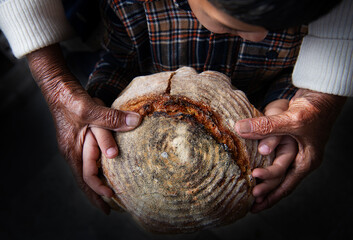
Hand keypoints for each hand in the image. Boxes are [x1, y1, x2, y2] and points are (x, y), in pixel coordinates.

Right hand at [27, 44, 140, 213]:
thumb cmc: (70, 99)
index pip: (87, 176)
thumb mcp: (91, 108)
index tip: (111, 198)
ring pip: (85, 169)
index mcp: (73, 149)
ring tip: (104, 195)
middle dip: (95, 194)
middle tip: (107, 208)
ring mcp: (75, 145)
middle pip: (84, 179)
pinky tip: (101, 170)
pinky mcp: (79, 138)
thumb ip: (112, 118)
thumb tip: (136, 122)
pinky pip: (87, 159)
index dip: (98, 189)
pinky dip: (94, 169)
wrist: (58, 87)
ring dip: (95, 183)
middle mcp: (72, 151)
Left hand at [235, 89, 345, 211]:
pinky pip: (275, 158)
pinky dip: (265, 164)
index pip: (286, 184)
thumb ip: (266, 126)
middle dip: (267, 194)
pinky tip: (256, 166)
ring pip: (278, 172)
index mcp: (306, 161)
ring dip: (265, 182)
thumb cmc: (314, 108)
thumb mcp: (291, 119)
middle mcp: (301, 159)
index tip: (253, 198)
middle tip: (250, 205)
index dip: (270, 193)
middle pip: (282, 183)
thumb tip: (239, 129)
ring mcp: (296, 151)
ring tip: (251, 191)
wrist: (322, 93)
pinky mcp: (289, 141)